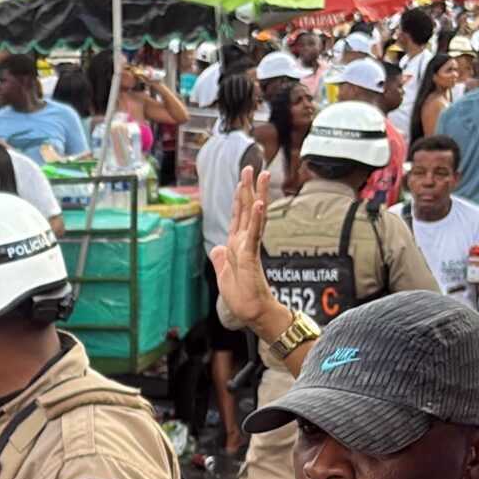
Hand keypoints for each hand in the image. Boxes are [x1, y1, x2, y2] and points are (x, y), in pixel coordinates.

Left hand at [210, 167, 281, 334]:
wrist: (252, 312)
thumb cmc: (241, 296)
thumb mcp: (223, 274)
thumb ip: (221, 258)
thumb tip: (217, 247)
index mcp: (237, 244)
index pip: (239, 215)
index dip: (240, 196)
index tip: (242, 179)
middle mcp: (244, 241)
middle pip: (248, 209)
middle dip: (249, 187)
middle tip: (252, 167)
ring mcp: (248, 247)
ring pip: (253, 216)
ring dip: (257, 195)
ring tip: (261, 176)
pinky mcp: (250, 255)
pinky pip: (254, 234)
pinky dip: (257, 218)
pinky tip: (260, 204)